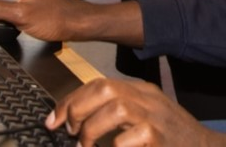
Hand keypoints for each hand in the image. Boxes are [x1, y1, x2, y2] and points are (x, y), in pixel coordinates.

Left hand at [46, 78, 225, 146]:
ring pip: (115, 108)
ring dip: (92, 128)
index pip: (99, 84)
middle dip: (78, 108)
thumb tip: (76, 119)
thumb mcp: (145, 117)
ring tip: (88, 144)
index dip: (72, 100)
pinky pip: (128, 139)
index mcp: (140, 91)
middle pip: (104, 88)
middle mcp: (147, 99)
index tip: (55, 119)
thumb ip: (117, 114)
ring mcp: (155, 117)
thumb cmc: (171, 138)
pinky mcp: (158, 137)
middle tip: (71, 131)